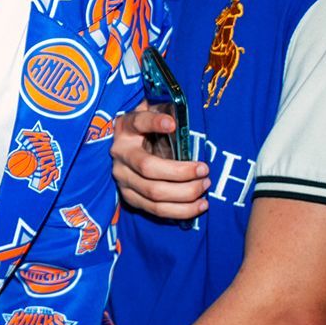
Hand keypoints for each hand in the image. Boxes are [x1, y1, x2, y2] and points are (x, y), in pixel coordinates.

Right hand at [108, 105, 207, 222]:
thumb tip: (193, 122)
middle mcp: (120, 154)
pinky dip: (181, 211)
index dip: (154, 123)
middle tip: (204, 170)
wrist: (132, 148)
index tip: (173, 124)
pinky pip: (156, 210)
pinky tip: (200, 205)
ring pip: (153, 193)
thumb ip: (170, 114)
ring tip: (205, 186)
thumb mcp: (158, 115)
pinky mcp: (129, 197)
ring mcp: (122, 178)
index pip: (139, 122)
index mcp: (126, 127)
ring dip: (185, 193)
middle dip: (181, 172)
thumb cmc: (152, 129)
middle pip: (148, 168)